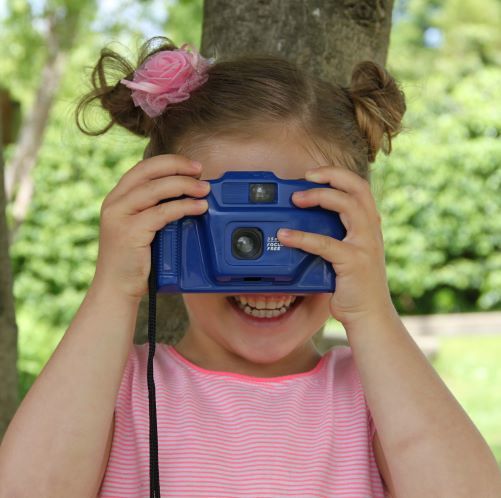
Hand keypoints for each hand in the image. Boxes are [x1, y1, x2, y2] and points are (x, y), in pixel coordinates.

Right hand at [92, 154, 209, 300]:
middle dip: (178, 167)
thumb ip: (154, 209)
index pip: (143, 168)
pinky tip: (198, 208)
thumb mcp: (140, 227)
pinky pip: (162, 212)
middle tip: (200, 172)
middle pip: (149, 172)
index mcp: (117, 198)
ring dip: (185, 185)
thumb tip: (186, 194)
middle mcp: (115, 203)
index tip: (192, 167)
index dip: (169, 162)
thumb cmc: (134, 261)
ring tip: (204, 190)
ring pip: (156, 189)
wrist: (116, 288)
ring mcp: (120, 216)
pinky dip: (183, 207)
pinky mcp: (129, 232)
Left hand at [277, 165, 394, 326]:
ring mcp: (365, 245)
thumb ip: (334, 236)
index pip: (359, 187)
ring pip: (347, 206)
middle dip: (330, 177)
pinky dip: (302, 237)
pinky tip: (285, 237)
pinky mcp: (354, 262)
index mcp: (369, 226)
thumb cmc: (354, 286)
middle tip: (304, 179)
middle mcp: (370, 231)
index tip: (313, 174)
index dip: (337, 174)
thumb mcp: (347, 254)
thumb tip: (302, 224)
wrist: (370, 316)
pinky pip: (326, 243)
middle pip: (357, 188)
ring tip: (296, 199)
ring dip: (319, 197)